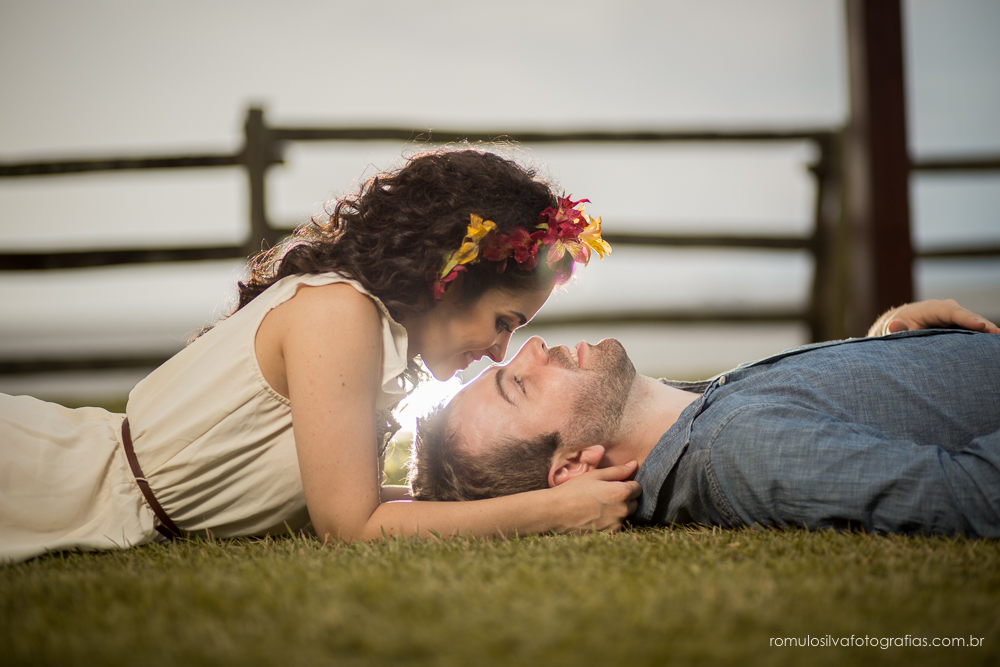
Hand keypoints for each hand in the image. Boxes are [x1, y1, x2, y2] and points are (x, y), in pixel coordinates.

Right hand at [550, 461, 641, 532]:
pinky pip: (616, 525)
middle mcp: (623, 510)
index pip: (638, 488)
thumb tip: (634, 464)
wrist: (556, 512)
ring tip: (598, 505)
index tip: (614, 484)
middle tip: (605, 494)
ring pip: (625, 514)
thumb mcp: (595, 475)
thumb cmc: (574, 489)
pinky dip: (610, 520)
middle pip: (634, 502)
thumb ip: (618, 470)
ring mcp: (617, 524)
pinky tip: (595, 515)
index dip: (627, 484)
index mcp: (621, 492)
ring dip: (617, 510)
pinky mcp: (609, 534)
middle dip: (625, 497)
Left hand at [868, 299, 999, 336]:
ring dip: (986, 329)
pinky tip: (993, 343)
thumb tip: (894, 326)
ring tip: (998, 338)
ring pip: (973, 320)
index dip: (966, 319)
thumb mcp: (893, 330)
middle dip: (983, 324)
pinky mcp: (958, 323)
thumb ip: (896, 330)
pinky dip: (983, 333)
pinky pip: (973, 326)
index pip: (951, 312)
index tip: (981, 326)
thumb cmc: (897, 328)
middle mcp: (945, 308)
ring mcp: (954, 315)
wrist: (899, 325)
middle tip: (997, 334)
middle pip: (967, 315)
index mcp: (930, 308)